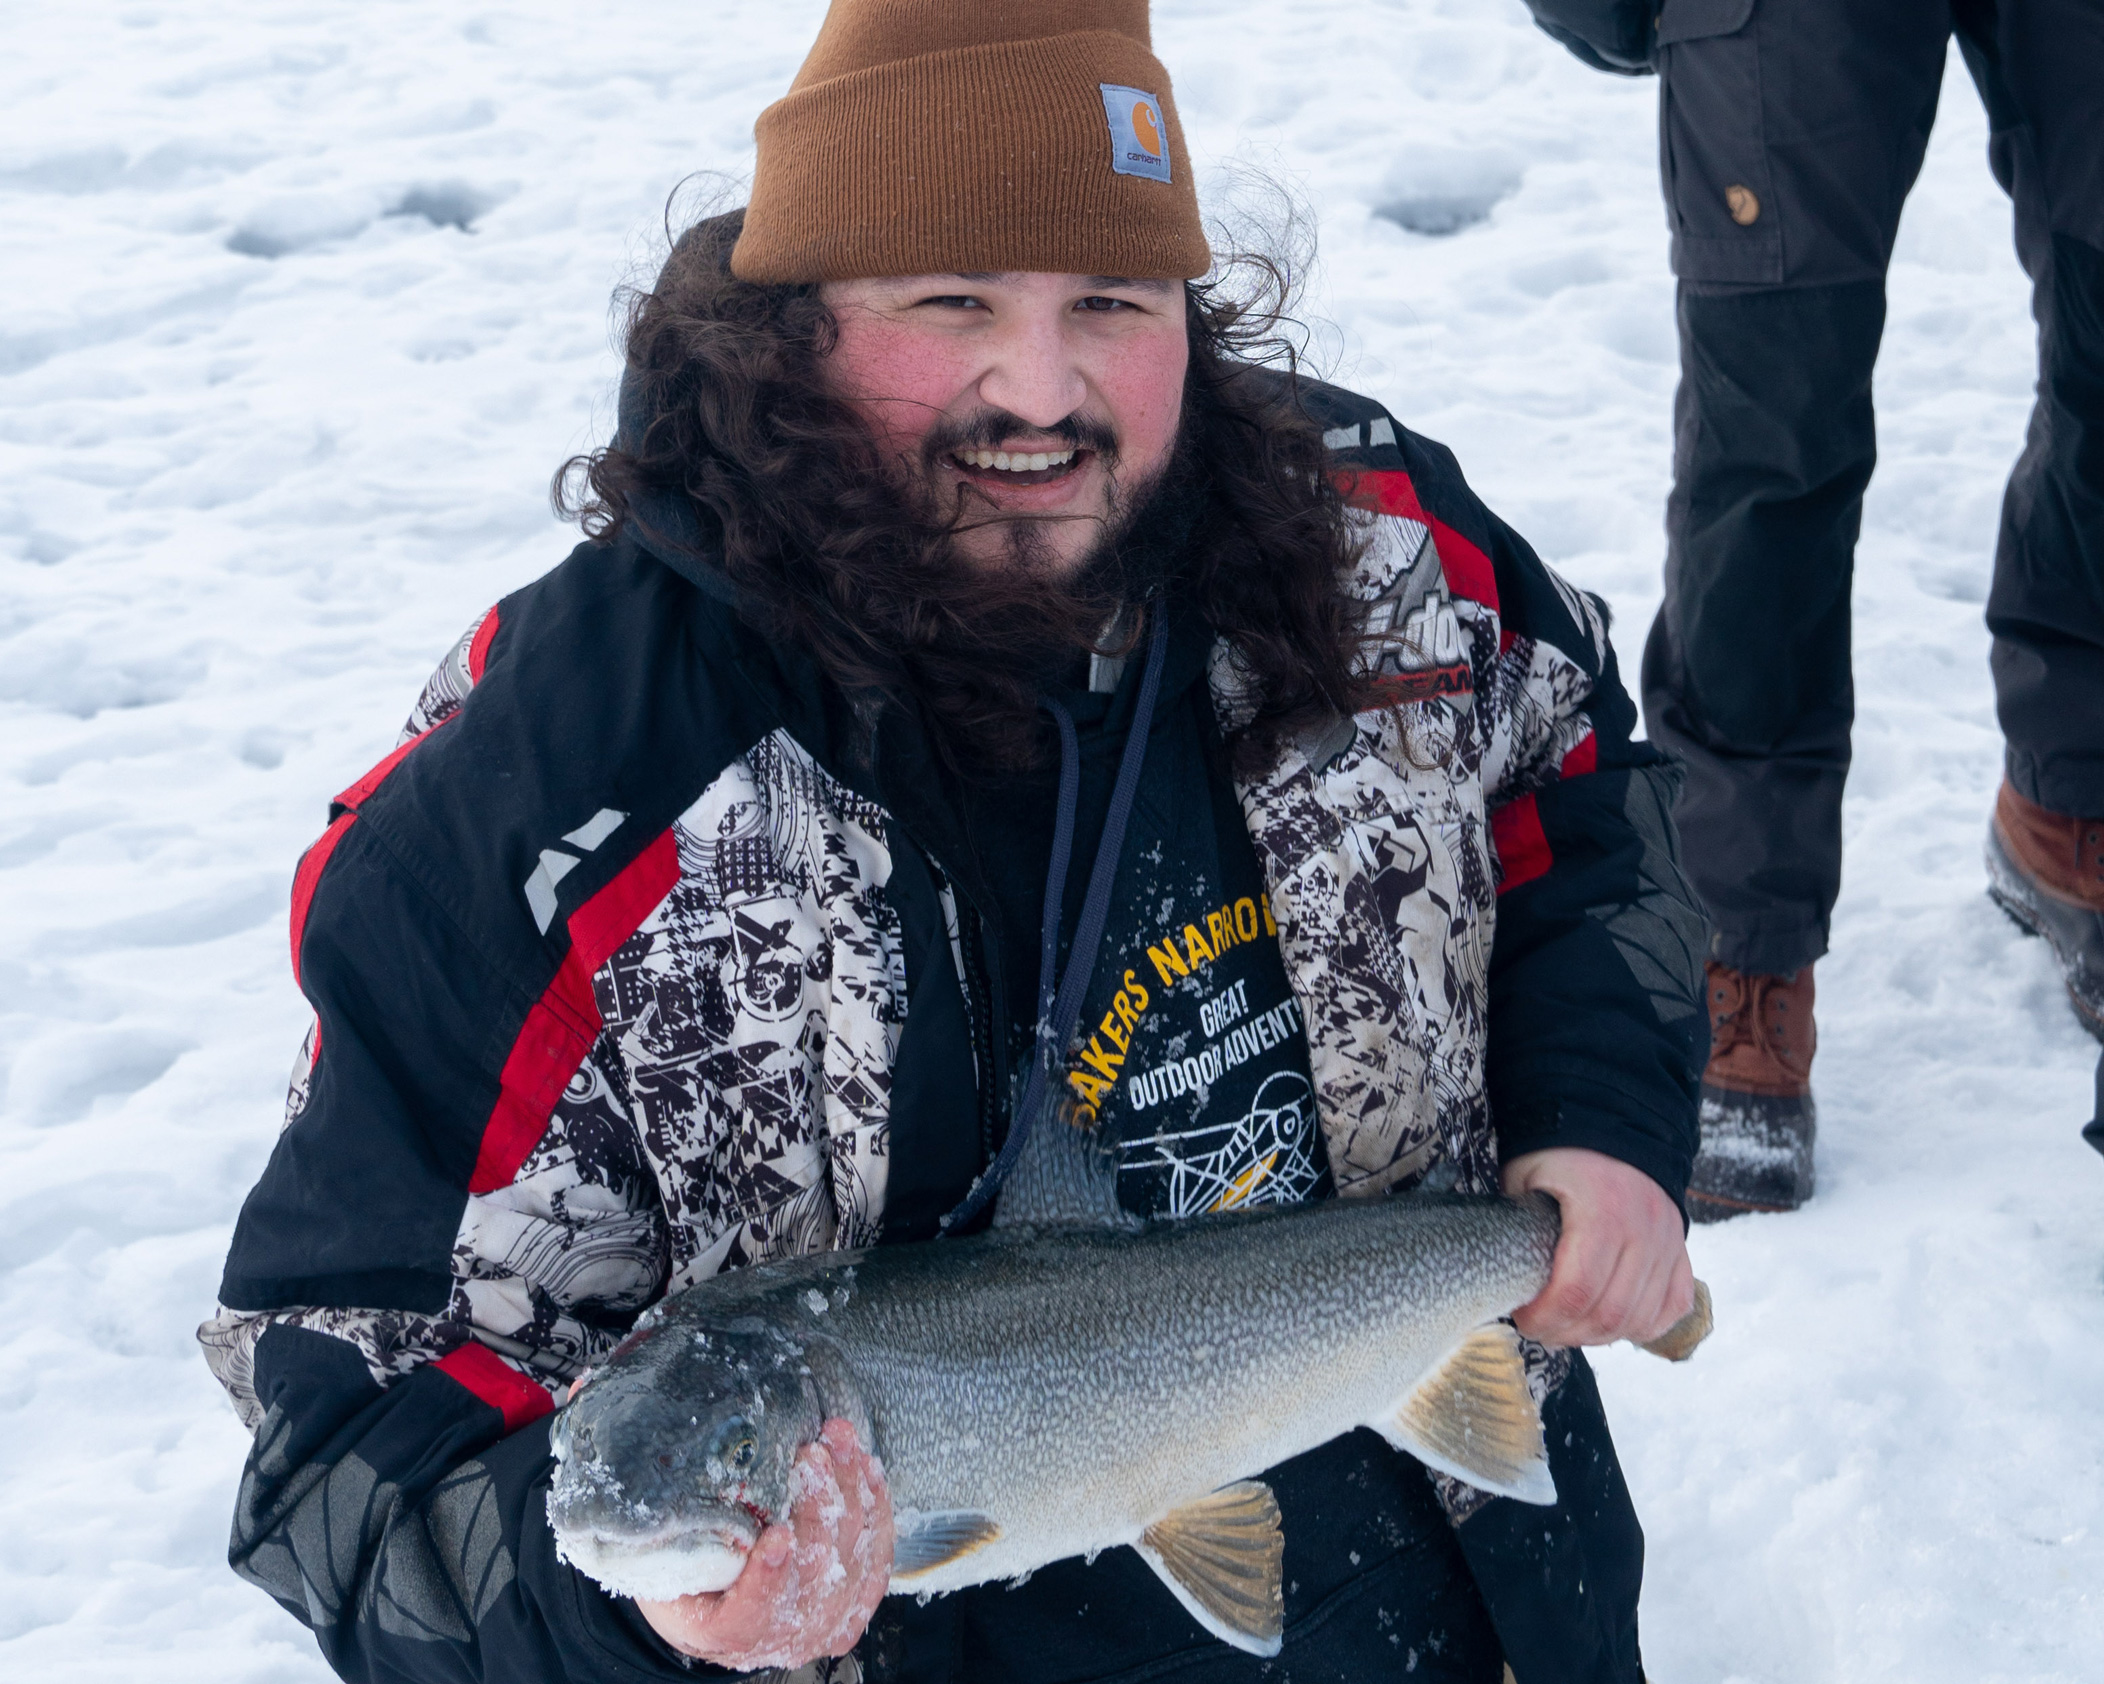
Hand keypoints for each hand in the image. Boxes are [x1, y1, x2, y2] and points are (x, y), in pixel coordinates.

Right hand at [633, 1418, 893, 1670]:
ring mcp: (827, 1625)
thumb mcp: (669, 1563)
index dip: (768, 1578)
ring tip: (838, 1441)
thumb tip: (694, 1492)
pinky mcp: (855, 1603)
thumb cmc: (686, 1576)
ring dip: (849, 1492)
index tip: (777, 1537)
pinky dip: (875, 1507)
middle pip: (814, 1576)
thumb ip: (686, 1542)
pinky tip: (866, 1466)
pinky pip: (876, 1555)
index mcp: (729, 1636)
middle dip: (817, 1508)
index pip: (752, 1616)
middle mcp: (785, 1640)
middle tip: (811, 1455)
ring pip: (852, 1558)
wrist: (719, 1607)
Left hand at [1503, 1147, 1693, 1346]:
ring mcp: (1668, 1240)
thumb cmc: (1558, 1150)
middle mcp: (1644, 1228)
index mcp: (1602, 1209)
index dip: (1546, 1318)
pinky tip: (1613, 1323)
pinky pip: (1672, 1304)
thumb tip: (1502, 1281)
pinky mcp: (1680, 1248)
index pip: (1576, 1291)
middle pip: (1610, 1314)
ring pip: (1642, 1318)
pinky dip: (1644, 1324)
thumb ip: (1520, 1228)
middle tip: (1541, 1328)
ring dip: (1601, 1335)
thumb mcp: (1525, 1177)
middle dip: (1569, 1333)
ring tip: (1570, 1327)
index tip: (1522, 1318)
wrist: (1612, 1119)